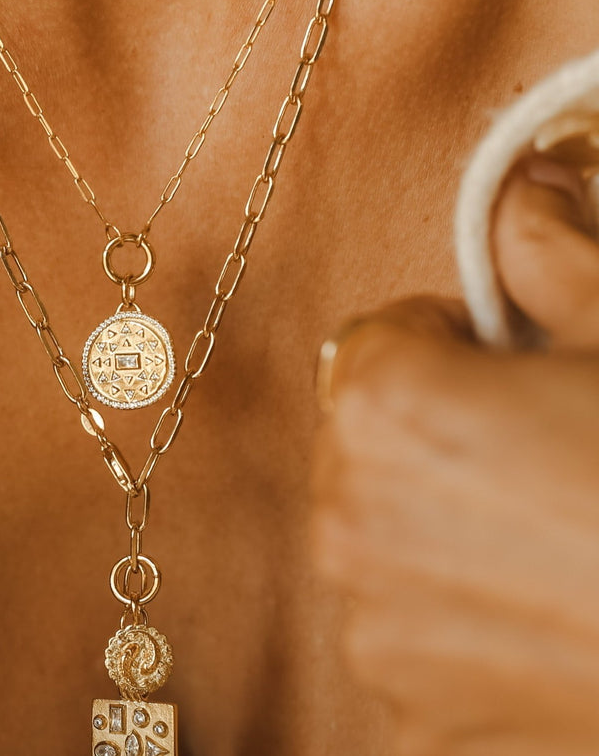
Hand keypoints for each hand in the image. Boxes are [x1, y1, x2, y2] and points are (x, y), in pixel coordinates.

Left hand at [312, 159, 598, 755]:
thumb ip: (554, 256)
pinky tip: (545, 610)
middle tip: (533, 450)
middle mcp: (345, 519)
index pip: (371, 341)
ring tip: (552, 535)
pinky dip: (455, 615)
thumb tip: (526, 195)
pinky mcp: (411, 717)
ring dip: (437, 524)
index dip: (439, 341)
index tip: (495, 358)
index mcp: (384, 408)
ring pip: (381, 538)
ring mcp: (373, 629)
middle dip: (429, 432)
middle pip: (363, 441)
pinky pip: (410, 630)